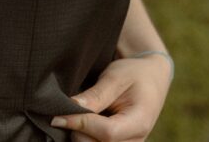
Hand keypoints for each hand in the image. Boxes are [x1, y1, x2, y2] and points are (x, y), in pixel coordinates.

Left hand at [51, 53, 171, 140]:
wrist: (150, 79)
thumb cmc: (133, 74)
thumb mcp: (115, 78)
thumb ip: (96, 95)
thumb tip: (72, 108)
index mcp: (140, 121)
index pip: (107, 133)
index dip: (80, 124)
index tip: (58, 116)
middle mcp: (136, 140)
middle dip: (77, 131)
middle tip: (66, 112)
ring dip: (80, 135)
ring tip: (75, 116)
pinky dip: (85, 137)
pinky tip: (81, 124)